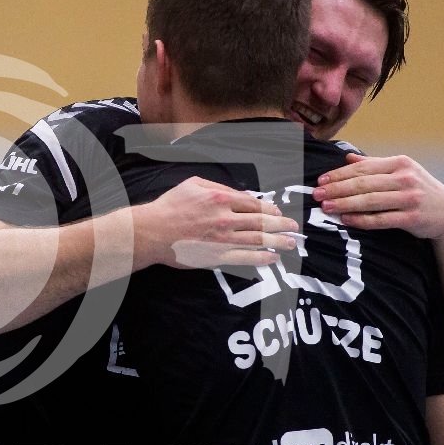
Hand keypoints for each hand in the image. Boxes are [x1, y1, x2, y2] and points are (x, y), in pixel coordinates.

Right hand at [134, 176, 298, 269]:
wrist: (150, 232)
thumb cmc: (169, 206)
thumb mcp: (193, 184)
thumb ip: (219, 186)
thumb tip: (240, 195)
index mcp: (220, 198)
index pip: (253, 203)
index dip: (269, 208)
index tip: (277, 212)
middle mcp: (225, 219)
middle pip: (261, 222)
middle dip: (281, 225)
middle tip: (293, 228)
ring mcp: (221, 239)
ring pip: (257, 240)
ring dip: (277, 242)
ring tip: (290, 244)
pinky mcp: (215, 257)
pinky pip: (244, 259)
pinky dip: (260, 259)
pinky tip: (272, 258)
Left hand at [314, 153, 443, 239]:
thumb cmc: (419, 189)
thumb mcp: (401, 171)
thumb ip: (374, 165)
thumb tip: (347, 157)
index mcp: (400, 163)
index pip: (363, 168)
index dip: (339, 174)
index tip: (321, 181)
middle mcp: (406, 178)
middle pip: (363, 184)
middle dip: (337, 189)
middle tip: (317, 194)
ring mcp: (410, 198)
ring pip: (370, 201)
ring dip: (345, 204)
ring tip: (326, 207)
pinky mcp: (412, 218)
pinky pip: (381, 219)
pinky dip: (362, 220)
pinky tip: (346, 220)